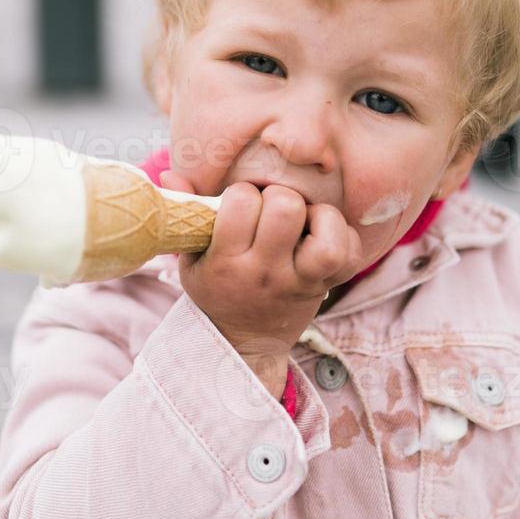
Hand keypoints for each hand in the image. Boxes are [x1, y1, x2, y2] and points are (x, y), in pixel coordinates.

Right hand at [161, 171, 362, 387]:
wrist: (246, 342)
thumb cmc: (217, 288)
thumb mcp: (191, 258)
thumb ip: (185, 216)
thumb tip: (169, 175)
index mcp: (228, 262)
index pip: (240, 201)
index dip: (241, 195)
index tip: (239, 210)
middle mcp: (266, 272)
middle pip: (286, 206)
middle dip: (278, 198)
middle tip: (271, 214)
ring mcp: (302, 281)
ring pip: (326, 227)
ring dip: (317, 215)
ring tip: (302, 224)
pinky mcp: (329, 285)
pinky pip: (350, 250)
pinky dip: (342, 235)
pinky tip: (320, 237)